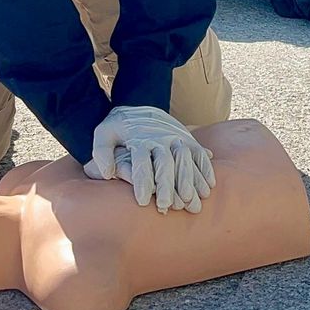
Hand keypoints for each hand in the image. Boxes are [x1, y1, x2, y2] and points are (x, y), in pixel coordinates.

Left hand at [88, 105, 214, 213]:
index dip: (142, 182)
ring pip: (186, 159)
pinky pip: (199, 153)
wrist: (139, 103)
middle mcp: (160, 137)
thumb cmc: (119, 127)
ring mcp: (176, 137)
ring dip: (190, 181)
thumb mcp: (103, 133)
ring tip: (192, 201)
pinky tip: (208, 186)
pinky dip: (205, 169)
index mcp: (139, 138)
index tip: (142, 202)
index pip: (141, 161)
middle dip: (167, 185)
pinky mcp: (187, 138)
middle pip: (165, 162)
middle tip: (166, 206)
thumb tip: (108, 173)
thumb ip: (101, 151)